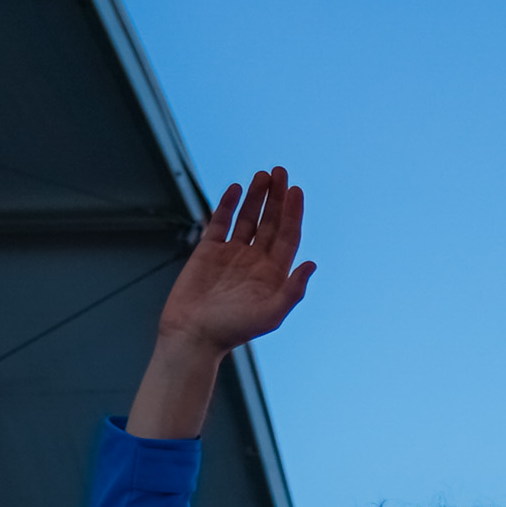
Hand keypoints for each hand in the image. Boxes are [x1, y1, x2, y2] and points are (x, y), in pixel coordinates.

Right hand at [132, 170, 313, 439]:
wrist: (193, 335)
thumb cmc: (232, 330)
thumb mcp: (271, 314)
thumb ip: (293, 290)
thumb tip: (312, 263)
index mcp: (273, 274)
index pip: (288, 236)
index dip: (293, 213)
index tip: (295, 190)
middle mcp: (255, 261)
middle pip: (270, 222)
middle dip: (276, 198)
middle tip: (280, 171)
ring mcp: (232, 254)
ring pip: (247, 218)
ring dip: (256, 197)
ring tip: (263, 174)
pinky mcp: (208, 251)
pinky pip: (220, 222)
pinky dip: (227, 205)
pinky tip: (236, 188)